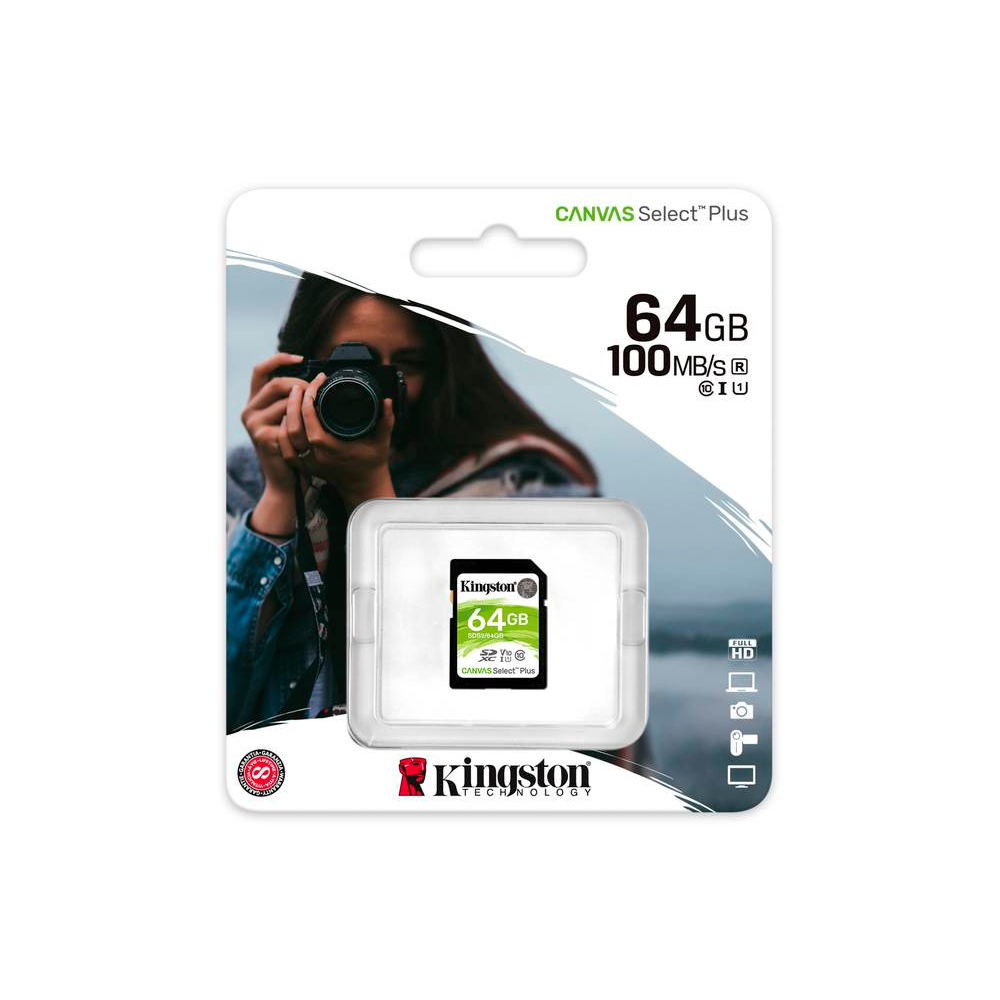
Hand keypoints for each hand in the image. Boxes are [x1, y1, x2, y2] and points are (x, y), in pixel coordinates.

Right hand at [241, 353, 308, 534]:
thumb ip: (292, 401)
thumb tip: (314, 378)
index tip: (303, 358)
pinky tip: (313, 431)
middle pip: (276, 383)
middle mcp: (250, 411)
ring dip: (306, 404)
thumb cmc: (294, 451)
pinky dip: (305, 423)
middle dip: (302, 384)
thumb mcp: (290, 421)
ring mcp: (254, 424)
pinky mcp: (264, 437)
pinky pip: (290, 420)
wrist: (287, 484)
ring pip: (285, 401)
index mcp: (256, 403)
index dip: (280, 359)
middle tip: (320, 391)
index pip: (261, 370)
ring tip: (320, 411)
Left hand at [279, 373, 396, 509]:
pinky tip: (286, 417)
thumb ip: (386, 420)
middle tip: (300, 386)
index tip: (316, 385)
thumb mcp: (382, 441)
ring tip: (293, 397)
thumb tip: (387, 401)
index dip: (309, 403)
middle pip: (294, 429)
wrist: (363, 485)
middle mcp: (318, 458)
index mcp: (334, 450)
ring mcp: (308, 463)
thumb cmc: (372, 462)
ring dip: (286, 415)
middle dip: (294, 403)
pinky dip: (281, 432)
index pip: (312, 426)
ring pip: (286, 438)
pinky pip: (285, 449)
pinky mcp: (303, 466)